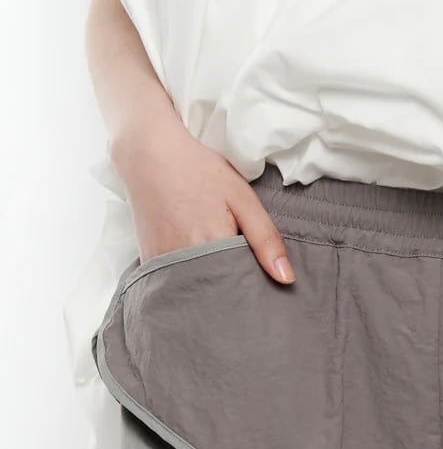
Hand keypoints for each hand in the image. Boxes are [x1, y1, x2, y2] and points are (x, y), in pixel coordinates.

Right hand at [110, 113, 295, 282]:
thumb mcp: (242, 198)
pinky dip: (189, 279)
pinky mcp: (150, 262)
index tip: (261, 286)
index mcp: (213, 246)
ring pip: (197, 290)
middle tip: (239, 271)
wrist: (149, 156)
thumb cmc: (200, 172)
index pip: (242, 288)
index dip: (253, 289)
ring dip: (211, 286)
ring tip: (216, 263)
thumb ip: (266, 239)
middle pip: (219, 293)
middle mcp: (186, 261)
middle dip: (232, 291)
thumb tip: (287, 279)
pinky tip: (196, 261)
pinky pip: (175, 282)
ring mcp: (163, 265)